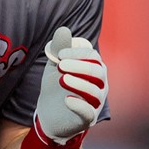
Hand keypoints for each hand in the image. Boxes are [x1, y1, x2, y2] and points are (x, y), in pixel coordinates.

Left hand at [35, 27, 107, 143]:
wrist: (49, 113)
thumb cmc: (55, 85)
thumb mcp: (54, 65)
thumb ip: (59, 48)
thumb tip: (63, 30)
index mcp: (93, 68)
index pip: (93, 56)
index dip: (77, 53)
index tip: (59, 55)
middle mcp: (100, 84)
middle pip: (98, 71)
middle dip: (79, 66)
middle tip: (59, 66)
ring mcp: (96, 102)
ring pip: (95, 90)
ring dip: (79, 83)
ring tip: (61, 79)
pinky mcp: (88, 118)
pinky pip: (89, 112)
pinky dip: (80, 105)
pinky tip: (67, 99)